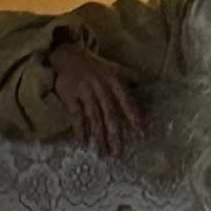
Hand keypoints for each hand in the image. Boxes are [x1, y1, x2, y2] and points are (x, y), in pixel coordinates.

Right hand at [47, 35, 144, 156]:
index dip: (134, 118)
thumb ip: (125, 92)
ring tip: (102, 153)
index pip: (126, 102)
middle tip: (118, 154)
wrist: (69, 55)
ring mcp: (85, 90)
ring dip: (98, 137)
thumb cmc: (96, 69)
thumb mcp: (114, 73)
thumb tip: (141, 116)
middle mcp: (101, 86)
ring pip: (94, 117)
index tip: (141, 135)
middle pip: (110, 114)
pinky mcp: (70, 94)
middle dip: (115, 136)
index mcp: (114, 80)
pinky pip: (76, 115)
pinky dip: (79, 129)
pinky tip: (83, 142)